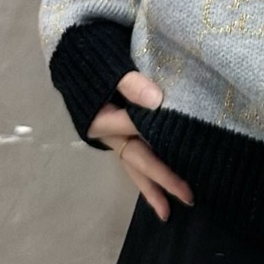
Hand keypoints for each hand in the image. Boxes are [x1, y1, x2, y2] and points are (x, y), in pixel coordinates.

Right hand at [87, 68, 194, 220]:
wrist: (74, 50)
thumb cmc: (93, 57)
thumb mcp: (109, 65)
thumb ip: (131, 82)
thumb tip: (157, 100)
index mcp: (102, 117)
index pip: (134, 128)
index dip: (157, 132)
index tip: (185, 137)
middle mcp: (109, 132)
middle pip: (137, 158)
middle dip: (162, 179)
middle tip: (188, 197)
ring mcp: (115, 135)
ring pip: (136, 164)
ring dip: (152, 186)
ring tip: (167, 212)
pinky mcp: (121, 133)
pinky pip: (136, 158)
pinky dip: (147, 174)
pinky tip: (160, 187)